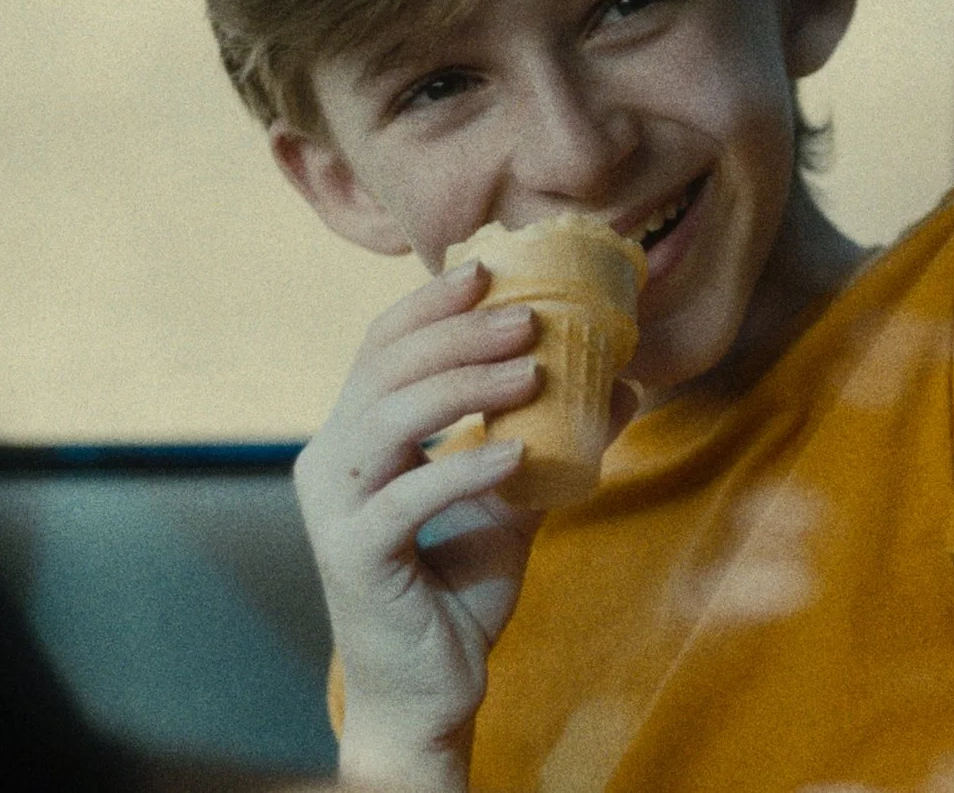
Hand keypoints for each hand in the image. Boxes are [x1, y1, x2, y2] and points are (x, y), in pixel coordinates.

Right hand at [293, 261, 543, 792]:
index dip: (431, 303)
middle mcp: (330, 460)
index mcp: (358, 435)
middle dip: (459, 333)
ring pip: (388, 420)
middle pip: (386, 369)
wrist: (430, 685)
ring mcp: (334, 508)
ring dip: (463, 387)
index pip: (384, 346)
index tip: (491, 268)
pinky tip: (514, 456)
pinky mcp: (352, 556)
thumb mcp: (517, 501)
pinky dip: (461, 470)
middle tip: (530, 319)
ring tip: (530, 374)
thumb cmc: (459, 587)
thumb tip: (623, 386)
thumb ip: (553, 443)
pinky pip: (404, 498)